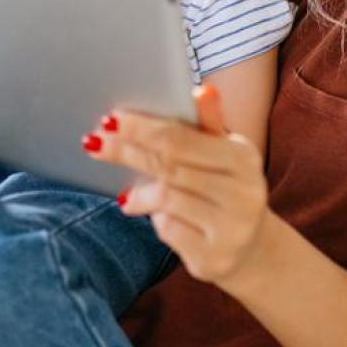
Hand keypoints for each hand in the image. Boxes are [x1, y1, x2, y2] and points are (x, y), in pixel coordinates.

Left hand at [83, 85, 271, 287]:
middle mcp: (243, 192)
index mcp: (243, 157)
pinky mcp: (214, 257)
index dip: (141, 128)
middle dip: (127, 152)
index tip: (110, 119)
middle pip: (169, 166)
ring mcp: (232, 228)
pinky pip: (169, 231)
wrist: (252, 249)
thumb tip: (201, 89)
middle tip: (93, 143)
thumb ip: (209, 122)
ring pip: (166, 199)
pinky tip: (155, 218)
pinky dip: (155, 221)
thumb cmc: (227, 189)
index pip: (181, 138)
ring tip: (125, 194)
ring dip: (141, 193)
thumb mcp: (224, 153)